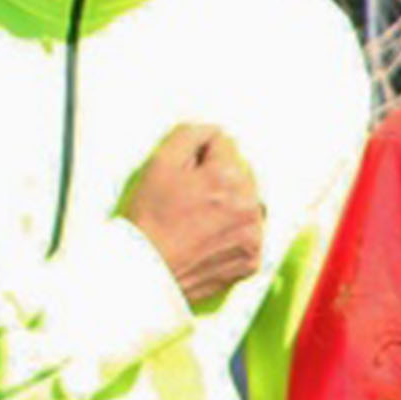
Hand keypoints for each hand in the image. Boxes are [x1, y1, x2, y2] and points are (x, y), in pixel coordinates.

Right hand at [121, 123, 264, 304]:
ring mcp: (254, 235)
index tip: (183, 173)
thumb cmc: (149, 216)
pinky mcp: (252, 260)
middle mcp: (251, 204)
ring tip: (200, 219)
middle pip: (241, 174)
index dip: (199, 155)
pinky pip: (249, 235)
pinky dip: (234, 234)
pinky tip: (209, 239)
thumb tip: (212, 130)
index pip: (224, 144)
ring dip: (232, 205)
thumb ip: (190, 135)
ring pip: (249, 204)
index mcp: (230, 176)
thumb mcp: (160, 163)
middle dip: (220, 179)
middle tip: (189, 198)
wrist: (146, 270)